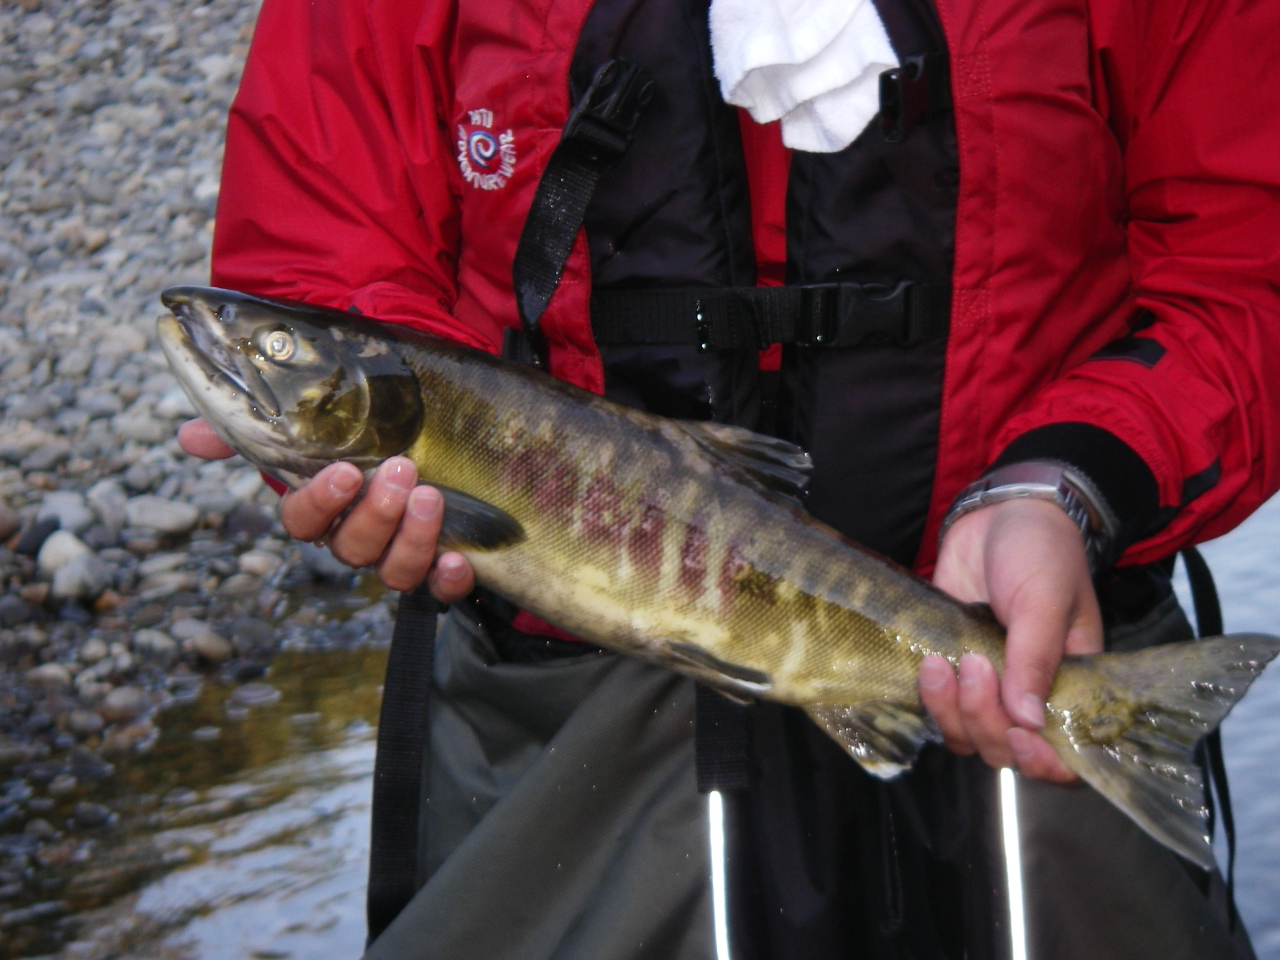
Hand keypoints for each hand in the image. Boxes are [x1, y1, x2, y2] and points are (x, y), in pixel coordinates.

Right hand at [177, 418, 473, 599]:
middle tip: (400, 470)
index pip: (302, 523)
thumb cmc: (369, 435)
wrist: (439, 439)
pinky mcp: (442, 568)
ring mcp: (398, 557)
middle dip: (375, 514)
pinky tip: (458, 558)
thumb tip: (189, 438)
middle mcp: (356, 539)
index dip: (319, 503)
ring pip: (392, 572)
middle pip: (351, 549)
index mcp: (323, 509)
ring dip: (411, 539)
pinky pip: (440, 591)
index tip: (343, 471)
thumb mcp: (320, 422)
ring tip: (430, 497)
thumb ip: (257, 428)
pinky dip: (448, 579)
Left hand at [922, 497, 1103, 782]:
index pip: (1064, 755)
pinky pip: (937, 709)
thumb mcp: (1045, 597)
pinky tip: (925, 665)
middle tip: (974, 665)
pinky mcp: (950, 669)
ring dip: (950, 711)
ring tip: (940, 664)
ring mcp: (988, 685)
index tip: (1018, 734)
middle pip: (1004, 748)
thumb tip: (1027, 719)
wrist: (997, 514)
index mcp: (1071, 685)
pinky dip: (929, 698)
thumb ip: (1036, 656)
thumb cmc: (1039, 551)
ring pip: (966, 736)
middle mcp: (1029, 694)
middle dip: (984, 720)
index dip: (1042, 762)